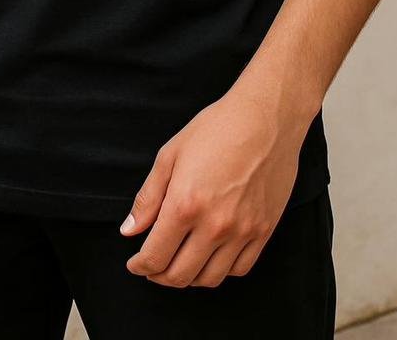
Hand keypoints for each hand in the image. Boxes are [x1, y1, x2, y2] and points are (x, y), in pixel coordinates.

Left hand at [120, 83, 309, 287]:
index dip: (139, 266)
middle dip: (159, 275)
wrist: (266, 118)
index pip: (155, 256)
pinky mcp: (264, 230)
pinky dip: (221, 270)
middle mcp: (214, 225)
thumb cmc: (216, 128)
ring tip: (180, 262)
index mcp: (185, 204)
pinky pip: (240, 269)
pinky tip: (211, 255)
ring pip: (210, 278)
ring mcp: (242, 231)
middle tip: (153, 266)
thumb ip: (148, 197)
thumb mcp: (171, 155)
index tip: (135, 263)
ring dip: (189, 277)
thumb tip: (130, 230)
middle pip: (179, 275)